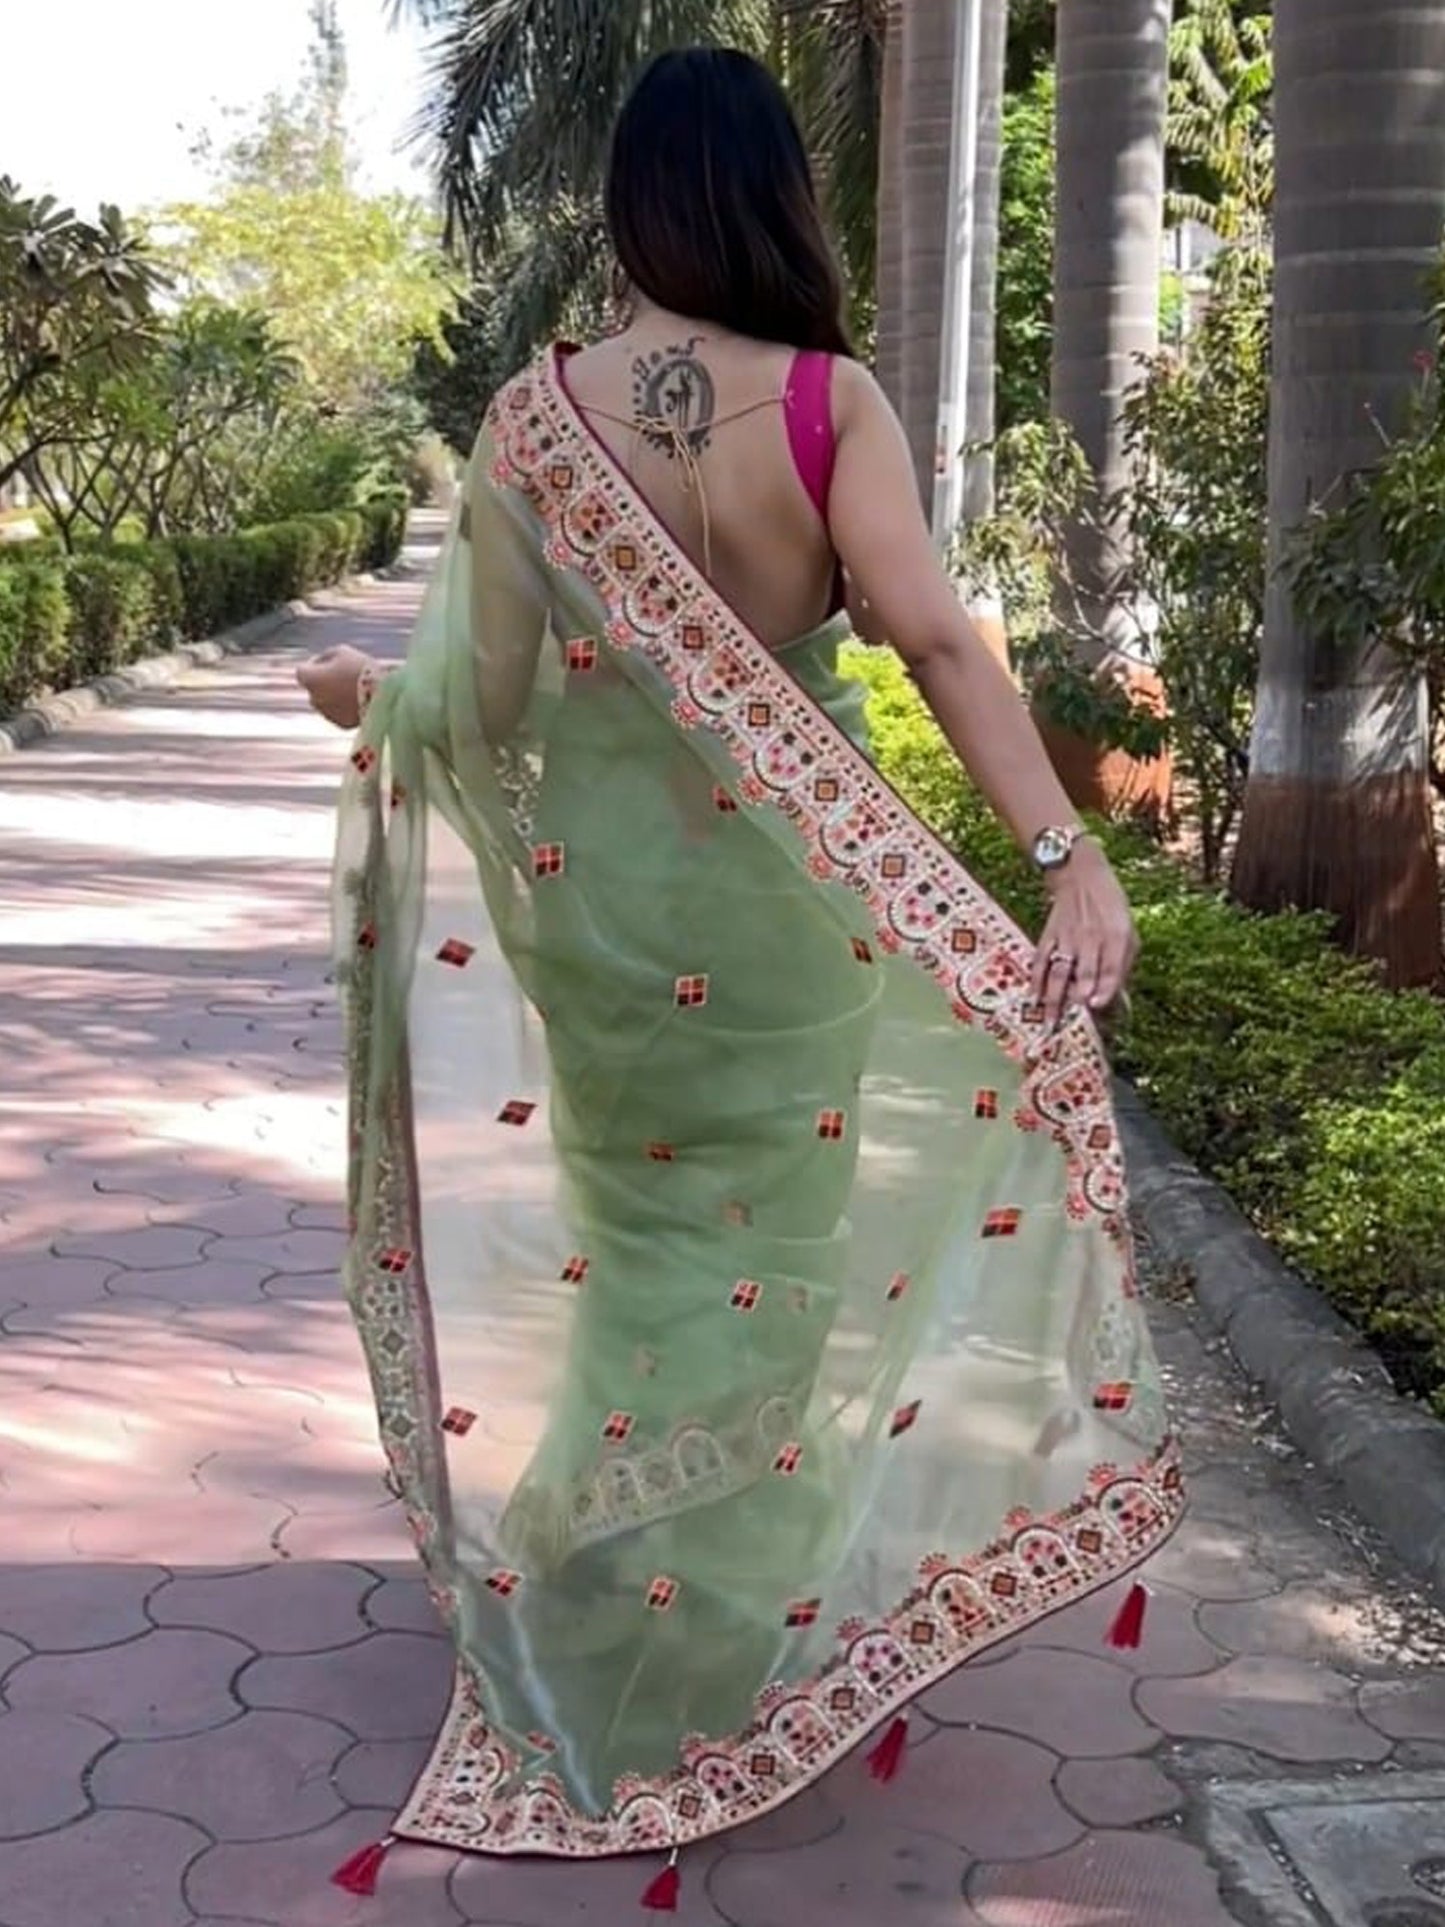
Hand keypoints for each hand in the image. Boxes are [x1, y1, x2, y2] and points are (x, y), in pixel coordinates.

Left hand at [296, 646, 372, 728]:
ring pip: (326, 703)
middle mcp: (314, 699)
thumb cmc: (360, 668)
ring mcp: (327, 714)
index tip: (329, 663)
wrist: (383, 694)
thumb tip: (320, 663)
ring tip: (356, 688)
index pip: (302, 671)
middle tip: (345, 676)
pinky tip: (361, 701)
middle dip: (324, 683)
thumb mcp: (342, 651)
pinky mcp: (341, 724)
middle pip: (314, 689)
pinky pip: (340, 714)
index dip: (315, 665)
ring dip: (335, 696)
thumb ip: (326, 656)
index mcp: (311, 679)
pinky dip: (346, 708)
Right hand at [1030, 840, 1137, 1026]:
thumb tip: (1117, 998)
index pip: (1112, 966)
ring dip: (1054, 998)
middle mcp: (1091, 937)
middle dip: (1079, 997)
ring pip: (1060, 971)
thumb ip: (1124, 962)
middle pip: (1084, 972)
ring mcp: (1067, 937)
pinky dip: (1036, 980)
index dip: (1105, 988)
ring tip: (1050, 1023)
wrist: (1080, 874)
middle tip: (1073, 1024)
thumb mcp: (1128, 929)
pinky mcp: (1048, 936)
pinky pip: (1041, 961)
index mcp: (1116, 935)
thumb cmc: (1110, 907)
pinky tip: (1034, 999)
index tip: (1097, 1006)